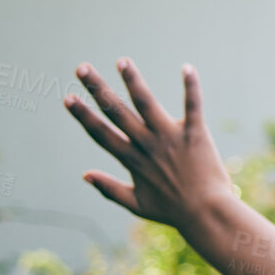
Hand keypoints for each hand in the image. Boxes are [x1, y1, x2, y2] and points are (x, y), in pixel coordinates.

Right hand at [64, 59, 231, 230]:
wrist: (207, 214)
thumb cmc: (173, 211)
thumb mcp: (136, 205)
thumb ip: (110, 189)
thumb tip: (84, 175)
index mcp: (132, 160)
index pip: (101, 133)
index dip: (83, 115)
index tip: (68, 97)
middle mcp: (147, 144)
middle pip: (117, 112)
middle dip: (98, 89)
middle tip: (82, 68)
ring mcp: (171, 137)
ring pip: (147, 103)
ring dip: (133, 81)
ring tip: (122, 61)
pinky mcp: (195, 134)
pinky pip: (193, 106)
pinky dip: (191, 86)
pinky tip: (187, 67)